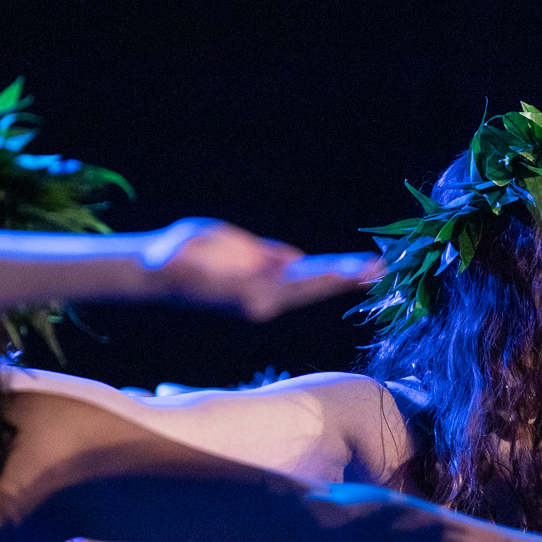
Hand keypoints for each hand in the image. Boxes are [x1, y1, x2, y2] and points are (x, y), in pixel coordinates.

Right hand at [144, 218, 382, 321]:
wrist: (158, 277)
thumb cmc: (175, 253)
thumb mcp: (204, 237)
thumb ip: (247, 249)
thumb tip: (289, 261)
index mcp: (250, 289)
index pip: (301, 280)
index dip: (333, 273)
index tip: (360, 269)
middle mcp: (262, 303)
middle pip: (313, 287)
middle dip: (347, 277)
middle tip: (382, 268)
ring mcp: (264, 304)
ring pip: (311, 289)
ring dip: (342, 278)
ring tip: (376, 269)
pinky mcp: (265, 299)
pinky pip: (301, 287)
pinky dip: (326, 278)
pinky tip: (350, 273)